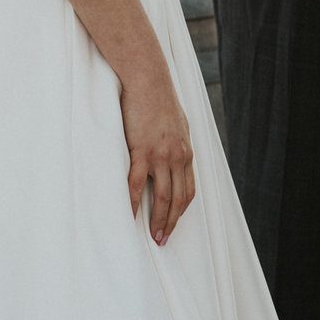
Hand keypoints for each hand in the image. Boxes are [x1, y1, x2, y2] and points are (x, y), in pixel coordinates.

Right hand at [120, 68, 195, 245]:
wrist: (148, 79)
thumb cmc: (159, 99)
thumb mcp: (177, 123)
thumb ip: (177, 142)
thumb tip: (174, 154)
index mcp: (186, 152)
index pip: (189, 190)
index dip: (181, 211)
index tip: (174, 224)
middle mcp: (178, 157)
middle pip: (178, 198)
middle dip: (172, 222)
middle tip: (163, 239)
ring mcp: (161, 155)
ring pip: (163, 196)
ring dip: (159, 219)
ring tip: (153, 235)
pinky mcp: (142, 150)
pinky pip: (138, 184)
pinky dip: (135, 203)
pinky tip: (130, 216)